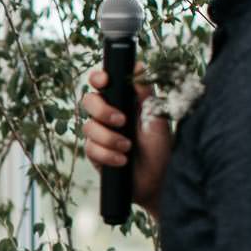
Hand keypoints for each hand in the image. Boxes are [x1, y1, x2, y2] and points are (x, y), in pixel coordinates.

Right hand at [80, 62, 170, 217]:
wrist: (157, 183)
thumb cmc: (161, 150)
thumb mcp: (158, 119)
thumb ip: (147, 94)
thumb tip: (139, 67)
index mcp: (124, 103)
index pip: (104, 83)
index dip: (99, 78)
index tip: (104, 81)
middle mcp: (109, 116)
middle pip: (88, 101)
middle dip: (102, 110)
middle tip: (121, 121)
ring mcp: (100, 135)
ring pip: (88, 127)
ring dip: (109, 138)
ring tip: (128, 148)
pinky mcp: (96, 154)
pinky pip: (91, 149)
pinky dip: (107, 155)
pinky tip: (122, 161)